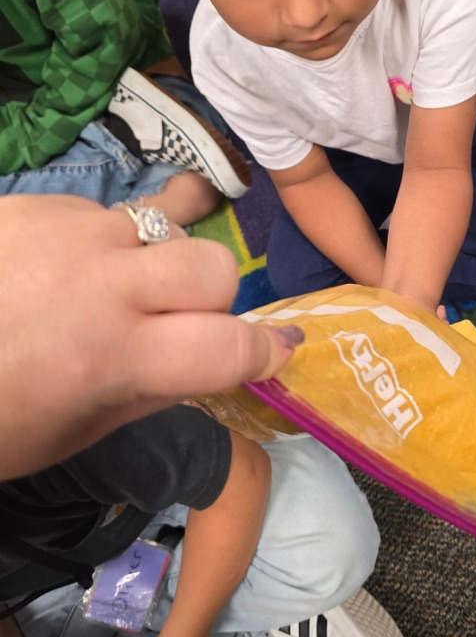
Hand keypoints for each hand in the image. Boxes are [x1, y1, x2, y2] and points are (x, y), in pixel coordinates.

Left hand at [0, 195, 300, 477]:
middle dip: (213, 299)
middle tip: (177, 324)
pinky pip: (106, 214)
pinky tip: (58, 270)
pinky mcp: (36, 203)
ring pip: (164, 228)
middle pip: (213, 266)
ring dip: (157, 264)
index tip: (278, 350)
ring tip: (111, 289)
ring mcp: (67, 232)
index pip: (228, 346)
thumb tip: (216, 359)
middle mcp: (100, 285)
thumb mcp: (68, 433)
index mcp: (109, 358)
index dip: (265, 352)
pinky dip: (103, 244)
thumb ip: (152, 393)